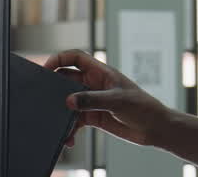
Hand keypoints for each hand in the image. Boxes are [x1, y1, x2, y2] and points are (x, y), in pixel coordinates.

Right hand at [44, 50, 172, 149]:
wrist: (153, 128)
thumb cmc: (142, 106)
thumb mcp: (116, 101)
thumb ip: (92, 100)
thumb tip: (68, 101)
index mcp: (101, 72)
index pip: (76, 58)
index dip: (60, 58)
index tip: (45, 67)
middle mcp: (94, 84)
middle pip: (67, 80)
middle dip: (55, 88)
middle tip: (43, 97)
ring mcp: (92, 101)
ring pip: (69, 102)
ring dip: (62, 112)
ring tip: (58, 123)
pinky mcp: (93, 117)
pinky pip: (75, 120)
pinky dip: (70, 128)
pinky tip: (70, 139)